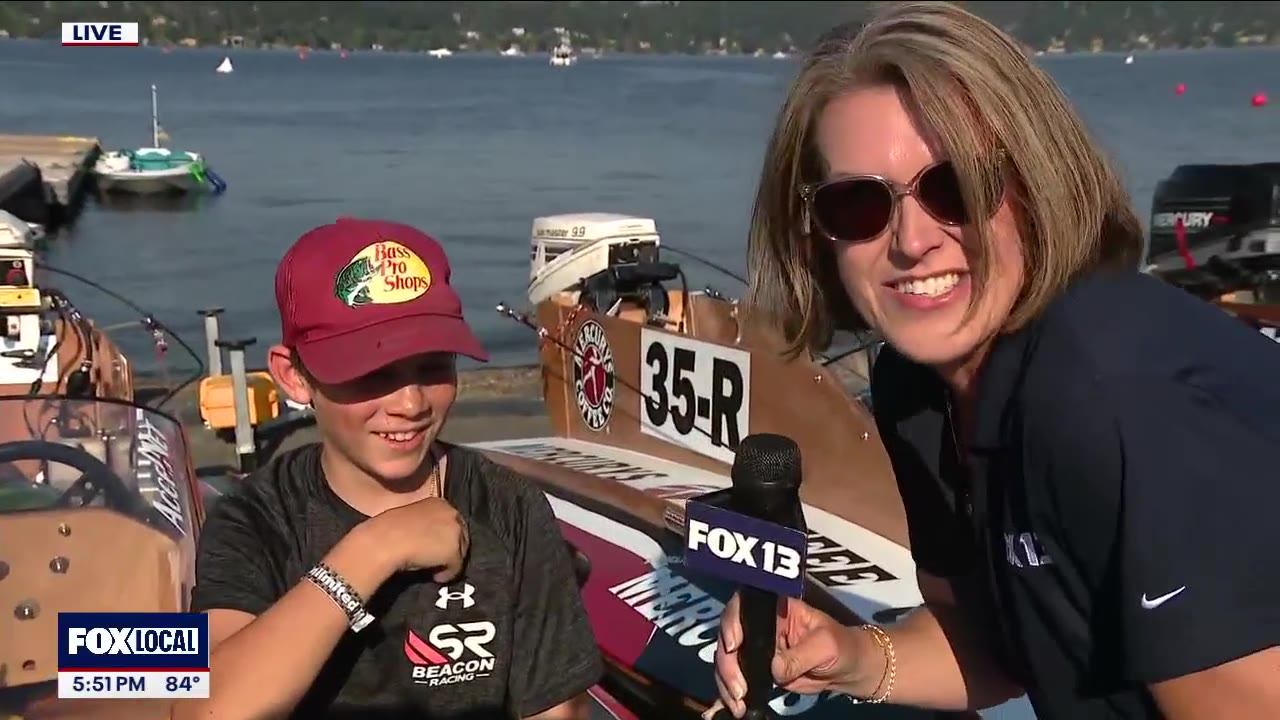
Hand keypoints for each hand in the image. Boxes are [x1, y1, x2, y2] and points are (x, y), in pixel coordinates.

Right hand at [365, 497, 469, 582]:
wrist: (386, 540)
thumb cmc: (389, 529)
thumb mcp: (410, 521)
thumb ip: (424, 526)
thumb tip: (426, 542)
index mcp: (438, 502)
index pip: (451, 521)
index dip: (444, 536)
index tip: (436, 546)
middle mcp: (451, 513)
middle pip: (460, 535)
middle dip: (450, 548)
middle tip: (439, 560)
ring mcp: (455, 531)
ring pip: (460, 551)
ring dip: (449, 562)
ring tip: (435, 570)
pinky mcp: (454, 551)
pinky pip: (456, 567)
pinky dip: (447, 574)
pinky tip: (436, 577)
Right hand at [711, 593, 870, 717]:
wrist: (847, 669)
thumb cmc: (841, 646)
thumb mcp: (826, 645)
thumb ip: (801, 655)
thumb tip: (774, 669)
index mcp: (776, 607)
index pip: (744, 606)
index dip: (732, 622)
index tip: (733, 645)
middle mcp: (760, 624)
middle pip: (729, 635)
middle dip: (728, 662)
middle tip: (738, 687)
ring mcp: (756, 647)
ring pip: (727, 659)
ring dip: (726, 681)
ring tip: (738, 702)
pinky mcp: (756, 668)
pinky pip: (735, 677)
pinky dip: (731, 692)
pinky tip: (736, 705)